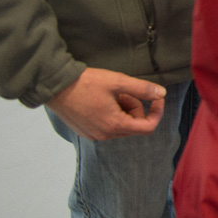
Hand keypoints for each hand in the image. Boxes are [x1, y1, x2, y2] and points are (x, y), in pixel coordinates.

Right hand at [46, 67, 166, 140]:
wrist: (55, 86)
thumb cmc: (86, 83)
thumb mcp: (118, 82)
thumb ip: (142, 89)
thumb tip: (162, 94)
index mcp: (114, 125)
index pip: (147, 127)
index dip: (157, 112)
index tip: (156, 98)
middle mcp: (104, 135)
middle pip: (134, 126)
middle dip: (136, 107)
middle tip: (125, 91)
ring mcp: (93, 135)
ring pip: (121, 125)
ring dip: (123, 110)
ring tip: (111, 94)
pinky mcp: (85, 131)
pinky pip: (108, 126)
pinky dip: (111, 114)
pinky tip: (101, 100)